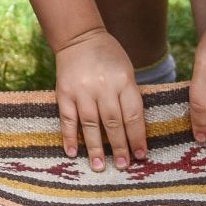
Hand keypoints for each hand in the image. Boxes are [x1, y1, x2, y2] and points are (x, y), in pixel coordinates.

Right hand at [53, 29, 146, 170]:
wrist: (79, 38)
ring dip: (95, 147)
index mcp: (123, 81)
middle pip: (112, 122)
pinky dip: (69, 137)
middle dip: (119, 146)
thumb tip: (134, 131)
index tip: (141, 155)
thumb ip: (129, 97)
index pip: (132, 115)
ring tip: (99, 166)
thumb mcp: (127, 71)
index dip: (137, 137)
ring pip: (90, 124)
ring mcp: (81, 90)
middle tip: (122, 166)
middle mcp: (102, 87)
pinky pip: (67, 118)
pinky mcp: (64, 93)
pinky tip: (73, 152)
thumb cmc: (109, 57)